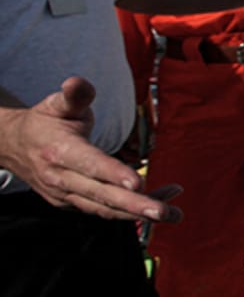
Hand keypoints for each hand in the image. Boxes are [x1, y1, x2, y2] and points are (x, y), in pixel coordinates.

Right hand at [0, 78, 179, 222]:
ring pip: (104, 209)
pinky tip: (161, 202)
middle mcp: (60, 178)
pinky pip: (104, 210)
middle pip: (101, 195)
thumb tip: (77, 82)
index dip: (112, 173)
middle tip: (165, 212)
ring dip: (139, 213)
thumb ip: (74, 95)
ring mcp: (65, 195)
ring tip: (174, 214)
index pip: (89, 164)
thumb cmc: (45, 121)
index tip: (138, 183)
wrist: (15, 146)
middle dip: (134, 205)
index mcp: (58, 151)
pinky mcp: (72, 203)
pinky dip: (130, 210)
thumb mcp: (56, 104)